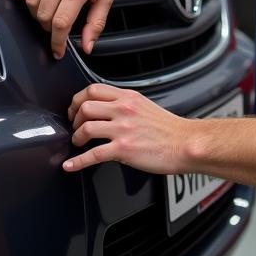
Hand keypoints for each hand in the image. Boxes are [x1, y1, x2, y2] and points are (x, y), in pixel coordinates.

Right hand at [12, 0, 119, 58]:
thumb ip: (96, 23)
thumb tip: (87, 46)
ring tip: (49, 10)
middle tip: (57, 26)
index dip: (57, 42)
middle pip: (43, 15)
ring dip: (37, 13)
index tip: (57, 50)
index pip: (60, 23)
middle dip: (49, 28)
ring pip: (30, 2)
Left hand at [64, 83, 195, 173]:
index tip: (75, 109)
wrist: (185, 144)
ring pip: (86, 128)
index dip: (78, 100)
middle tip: (74, 126)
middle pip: (85, 106)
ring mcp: (123, 130)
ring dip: (76, 137)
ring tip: (77, 143)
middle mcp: (124, 110)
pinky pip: (93, 155)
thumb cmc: (169, 129)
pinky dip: (77, 162)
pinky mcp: (124, 149)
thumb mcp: (145, 105)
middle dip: (74, 118)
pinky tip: (70, 165)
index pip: (93, 90)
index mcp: (128, 98)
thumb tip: (107, 108)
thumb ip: (125, 104)